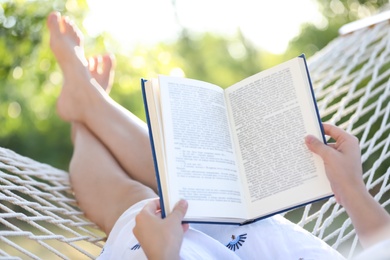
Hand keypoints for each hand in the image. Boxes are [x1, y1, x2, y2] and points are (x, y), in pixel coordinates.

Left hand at [133, 199, 188, 259]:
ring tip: (183, 221)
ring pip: (159, 225)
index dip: (164, 202)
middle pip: (156, 214)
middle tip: (179, 211)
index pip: (152, 203)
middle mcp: (140, 225)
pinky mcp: (149, 244)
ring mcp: (144, 236)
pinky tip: (182, 230)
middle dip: (170, 213)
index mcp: (142, 216)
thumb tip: (182, 202)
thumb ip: (179, 210)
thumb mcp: (175, 220)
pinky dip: (169, 231)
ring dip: (171, 222)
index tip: (172, 202)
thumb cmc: (165, 238)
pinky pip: (159, 234)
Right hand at [305, 124, 389, 247]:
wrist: (350, 194)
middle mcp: (346, 147)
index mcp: (348, 141)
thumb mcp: (329, 157)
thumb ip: (317, 145)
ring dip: (315, 151)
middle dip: (314, 141)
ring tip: (301, 150)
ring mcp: (342, 157)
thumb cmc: (343, 174)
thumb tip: (307, 137)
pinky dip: (317, 159)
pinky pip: (325, 159)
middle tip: (301, 139)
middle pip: (327, 139)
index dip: (319, 128)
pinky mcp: (337, 166)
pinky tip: (307, 161)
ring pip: (325, 150)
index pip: (331, 129)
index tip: (306, 127)